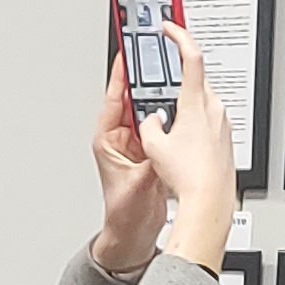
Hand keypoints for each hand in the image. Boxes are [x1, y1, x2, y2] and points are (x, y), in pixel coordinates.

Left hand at [93, 47, 167, 273]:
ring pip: (147, 110)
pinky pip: (158, 126)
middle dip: (144, 78)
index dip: (121, 72)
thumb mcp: (139, 182)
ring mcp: (134, 144)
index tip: (128, 50)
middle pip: (132, 98)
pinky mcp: (148, 152)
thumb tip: (161, 136)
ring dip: (157, 96)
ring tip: (169, 76)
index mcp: (108, 139)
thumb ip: (151, 158)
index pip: (115, 96)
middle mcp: (119, 138)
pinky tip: (177, 107)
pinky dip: (166, 115)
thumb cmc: (124, 212)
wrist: (132, 234)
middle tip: (154, 55)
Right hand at [142, 22, 236, 271]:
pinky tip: (183, 141)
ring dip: (184, 103)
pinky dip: (194, 121)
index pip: (191, 56)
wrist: (210, 199)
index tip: (171, 26)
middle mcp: (214, 108)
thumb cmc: (189, 176)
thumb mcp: (154, 145)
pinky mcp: (225, 137)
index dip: (179, 36)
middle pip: (195, 79)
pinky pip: (208, 119)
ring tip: (168, 123)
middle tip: (161, 79)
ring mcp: (222, 123)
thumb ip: (149, 123)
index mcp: (195, 103)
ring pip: (201, 101)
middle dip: (175, 78)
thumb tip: (150, 119)